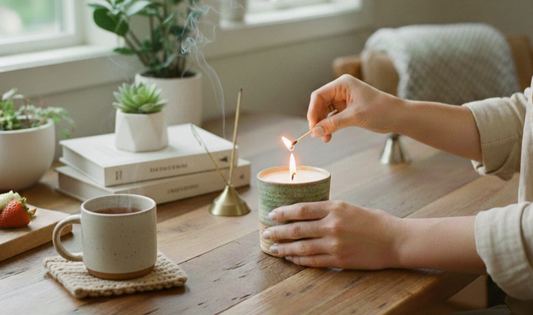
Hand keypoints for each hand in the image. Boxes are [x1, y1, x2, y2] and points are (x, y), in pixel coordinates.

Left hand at [263, 200, 402, 268]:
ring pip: (301, 246)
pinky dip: (299, 260)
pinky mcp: (339, 259)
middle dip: (278, 231)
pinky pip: (313, 261)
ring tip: (273, 249)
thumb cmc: (375, 222)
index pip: (301, 209)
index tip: (271, 214)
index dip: (283, 212)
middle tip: (266, 233)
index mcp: (335, 207)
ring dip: (284, 248)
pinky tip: (291, 258)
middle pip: (296, 228)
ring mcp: (334, 243)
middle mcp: (332, 224)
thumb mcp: (351, 208)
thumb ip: (329, 210)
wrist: (396, 241)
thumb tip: (307, 214)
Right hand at [307, 75, 398, 142]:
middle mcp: (341, 90)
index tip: (312, 126)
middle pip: (320, 104)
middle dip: (317, 119)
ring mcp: (344, 100)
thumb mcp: (355, 117)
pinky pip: (332, 118)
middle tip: (316, 134)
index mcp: (342, 84)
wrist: (398, 116)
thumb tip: (315, 131)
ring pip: (325, 112)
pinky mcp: (347, 109)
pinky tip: (329, 135)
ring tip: (324, 138)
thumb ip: (333, 124)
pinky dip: (330, 126)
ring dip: (323, 125)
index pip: (319, 95)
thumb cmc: (381, 110)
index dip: (312, 110)